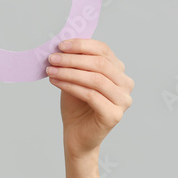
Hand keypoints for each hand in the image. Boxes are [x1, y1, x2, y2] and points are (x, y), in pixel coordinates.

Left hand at [46, 39, 133, 159]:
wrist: (76, 135)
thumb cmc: (77, 105)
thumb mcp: (76, 77)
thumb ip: (76, 61)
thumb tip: (64, 43)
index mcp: (119, 71)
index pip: (103, 50)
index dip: (82, 45)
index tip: (61, 45)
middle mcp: (126, 84)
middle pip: (100, 63)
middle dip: (73, 59)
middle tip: (53, 58)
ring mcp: (123, 100)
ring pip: (95, 79)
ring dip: (70, 72)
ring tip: (51, 70)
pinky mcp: (114, 115)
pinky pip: (91, 95)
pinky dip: (71, 86)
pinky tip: (56, 82)